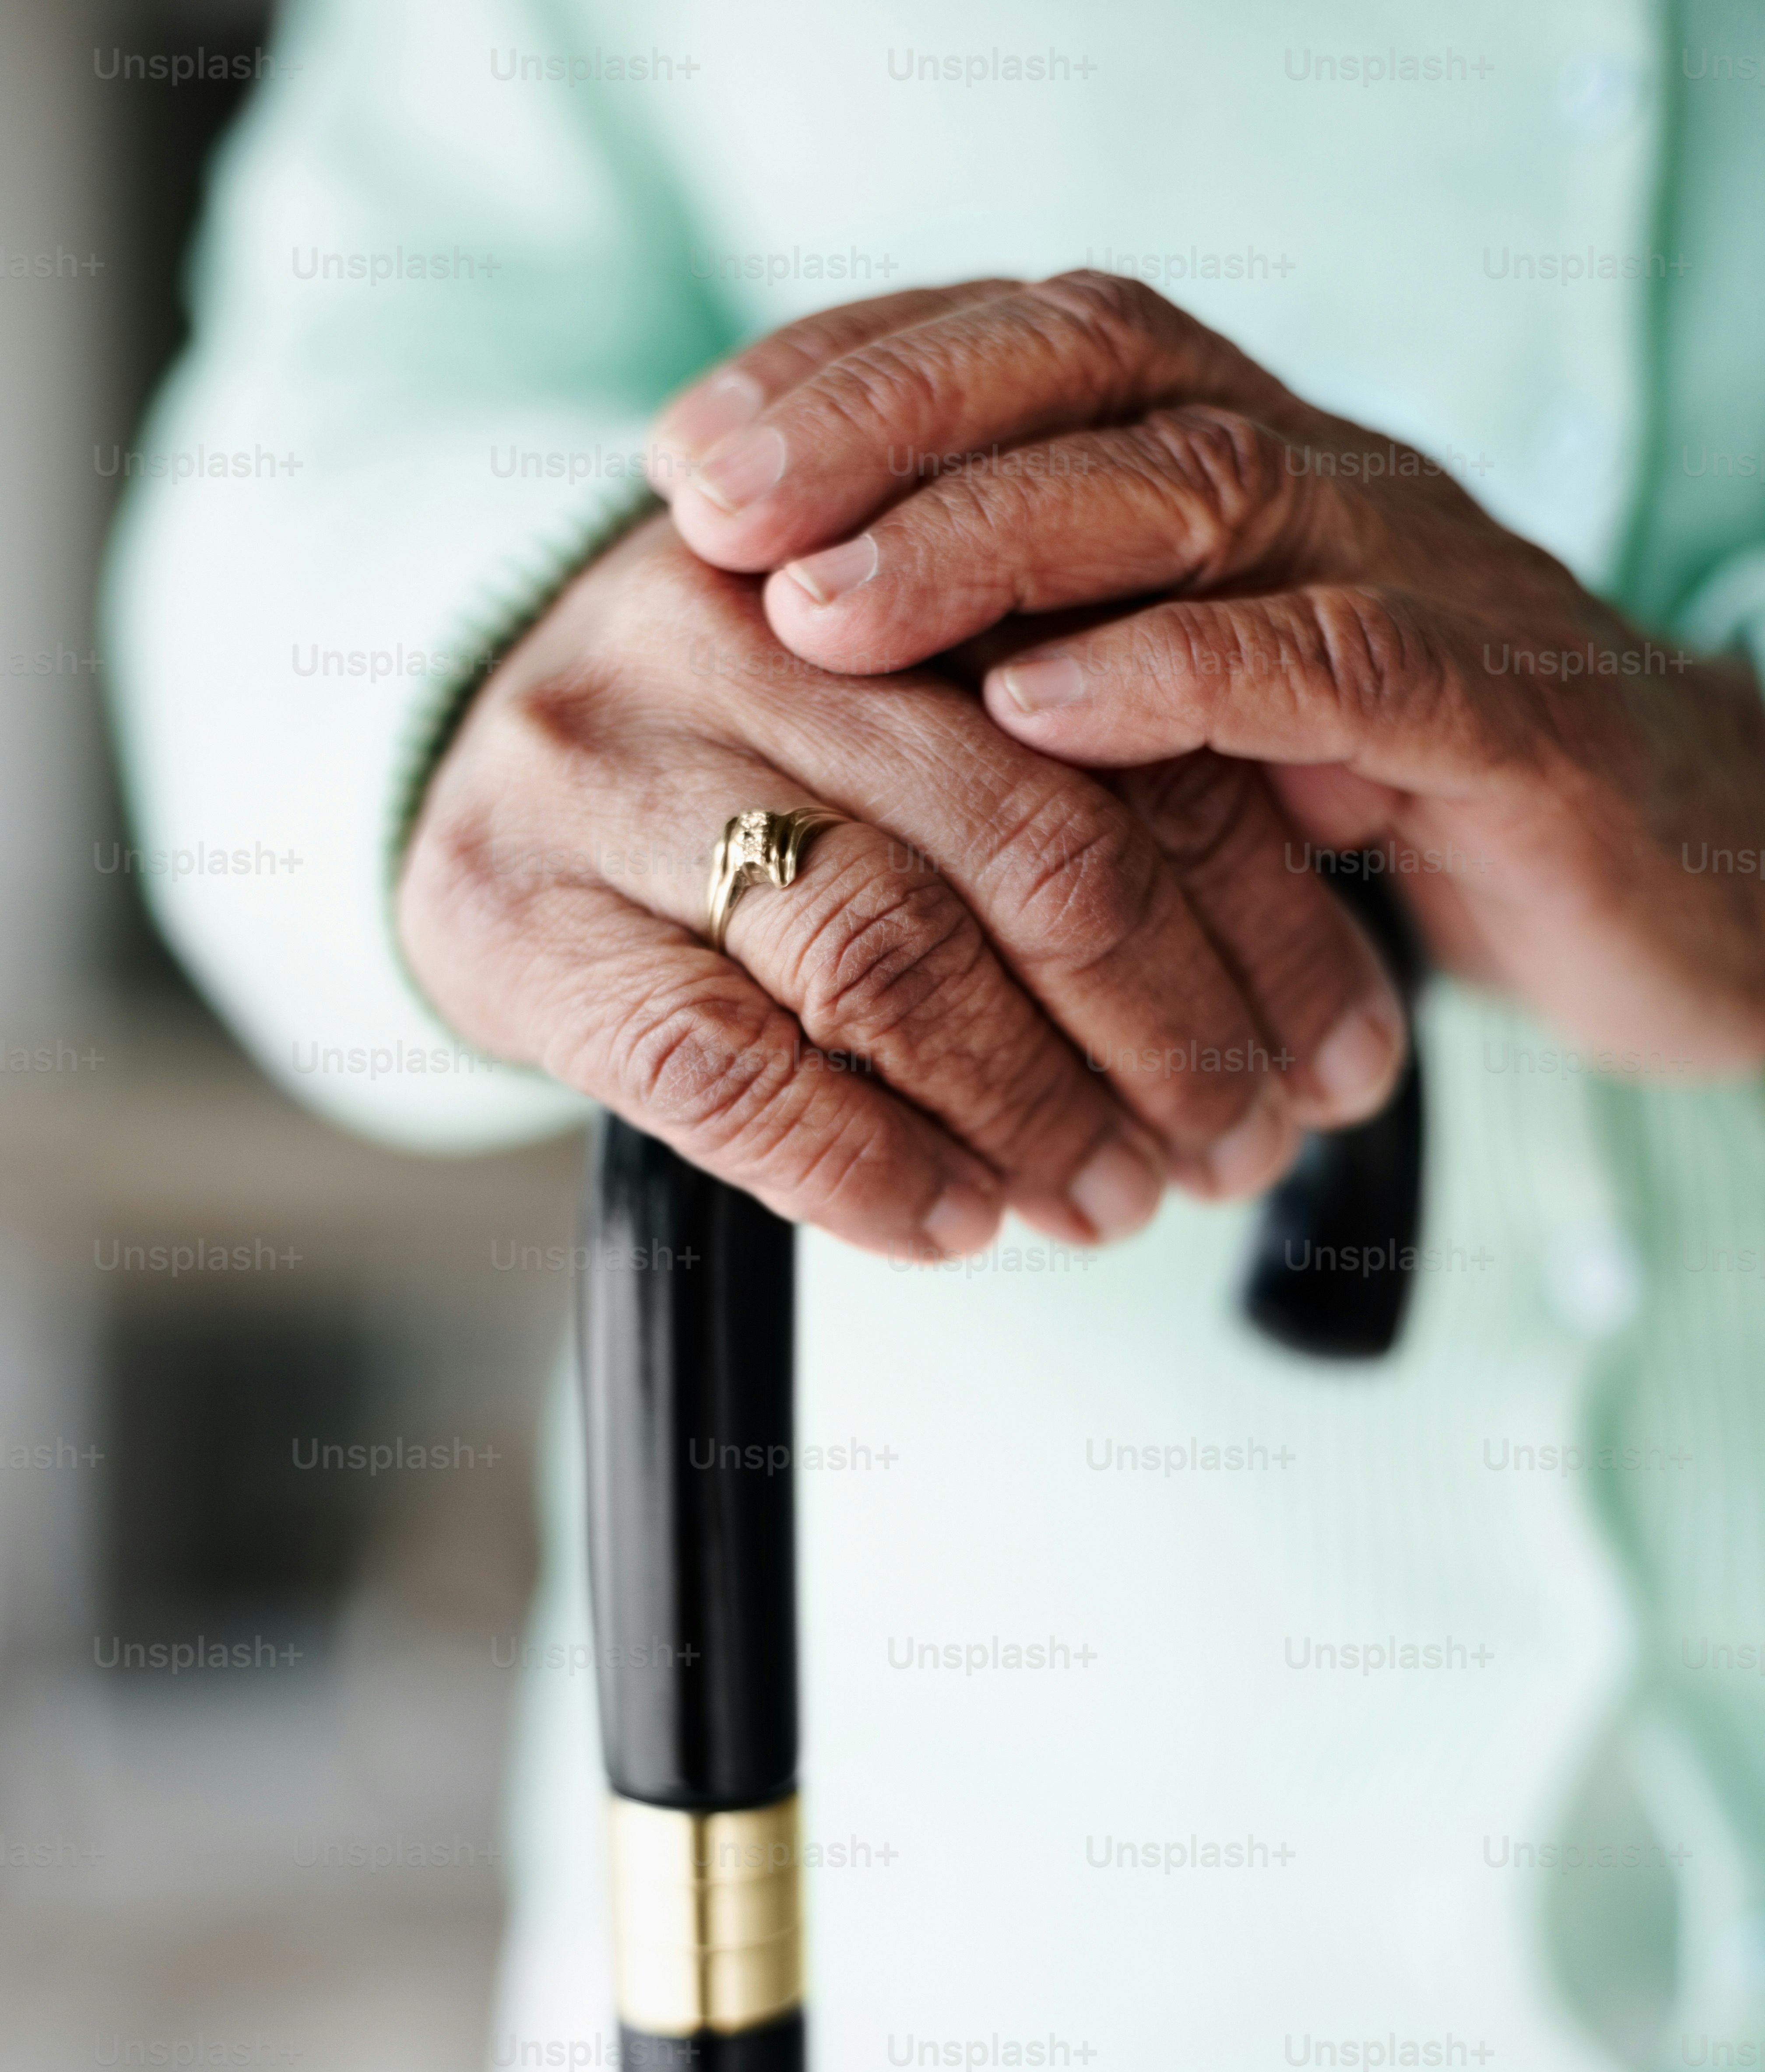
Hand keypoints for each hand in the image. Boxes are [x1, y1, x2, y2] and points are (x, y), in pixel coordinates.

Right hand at [397, 510, 1406, 1261]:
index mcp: (876, 553)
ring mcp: (601, 767)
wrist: (459, 787)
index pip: (1132, 735)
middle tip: (1238, 1153)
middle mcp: (726, 626)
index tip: (1344, 1057)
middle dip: (1172, 1032)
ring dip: (1037, 1111)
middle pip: (1034, 842)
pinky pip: (724, 1066)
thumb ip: (1076, 785)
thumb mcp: (905, 726)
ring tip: (1113, 1206)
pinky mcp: (504, 916)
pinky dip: (864, 1165)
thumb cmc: (743, 782)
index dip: (1270, 916)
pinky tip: (957, 1224)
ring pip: (890, 955)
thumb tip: (1321, 1004)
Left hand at [653, 273, 1764, 1072]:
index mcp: (1244, 470)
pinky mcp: (1505, 716)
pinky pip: (1341, 663)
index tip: (689, 458)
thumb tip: (830, 679)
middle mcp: (1325, 482)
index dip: (855, 376)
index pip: (1034, 346)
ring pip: (1199, 490)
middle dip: (887, 425)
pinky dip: (1182, 677)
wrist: (1679, 877)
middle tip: (714, 507)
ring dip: (993, 538)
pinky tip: (1042, 710)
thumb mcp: (1205, 717)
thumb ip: (1069, 666)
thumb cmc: (1402, 804)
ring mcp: (1421, 578)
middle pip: (1097, 370)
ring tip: (826, 611)